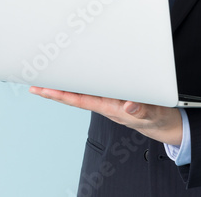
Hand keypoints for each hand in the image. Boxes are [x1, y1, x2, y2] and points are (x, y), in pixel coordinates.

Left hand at [29, 87, 182, 145]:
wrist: (166, 124)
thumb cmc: (157, 119)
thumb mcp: (153, 114)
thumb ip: (141, 110)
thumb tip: (128, 106)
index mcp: (110, 107)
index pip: (79, 100)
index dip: (60, 94)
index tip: (43, 89)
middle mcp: (105, 103)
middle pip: (75, 96)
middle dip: (54, 90)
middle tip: (34, 83)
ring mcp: (108, 100)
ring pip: (82, 92)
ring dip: (65, 86)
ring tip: (47, 78)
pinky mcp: (114, 95)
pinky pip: (93, 88)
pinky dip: (81, 82)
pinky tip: (72, 77)